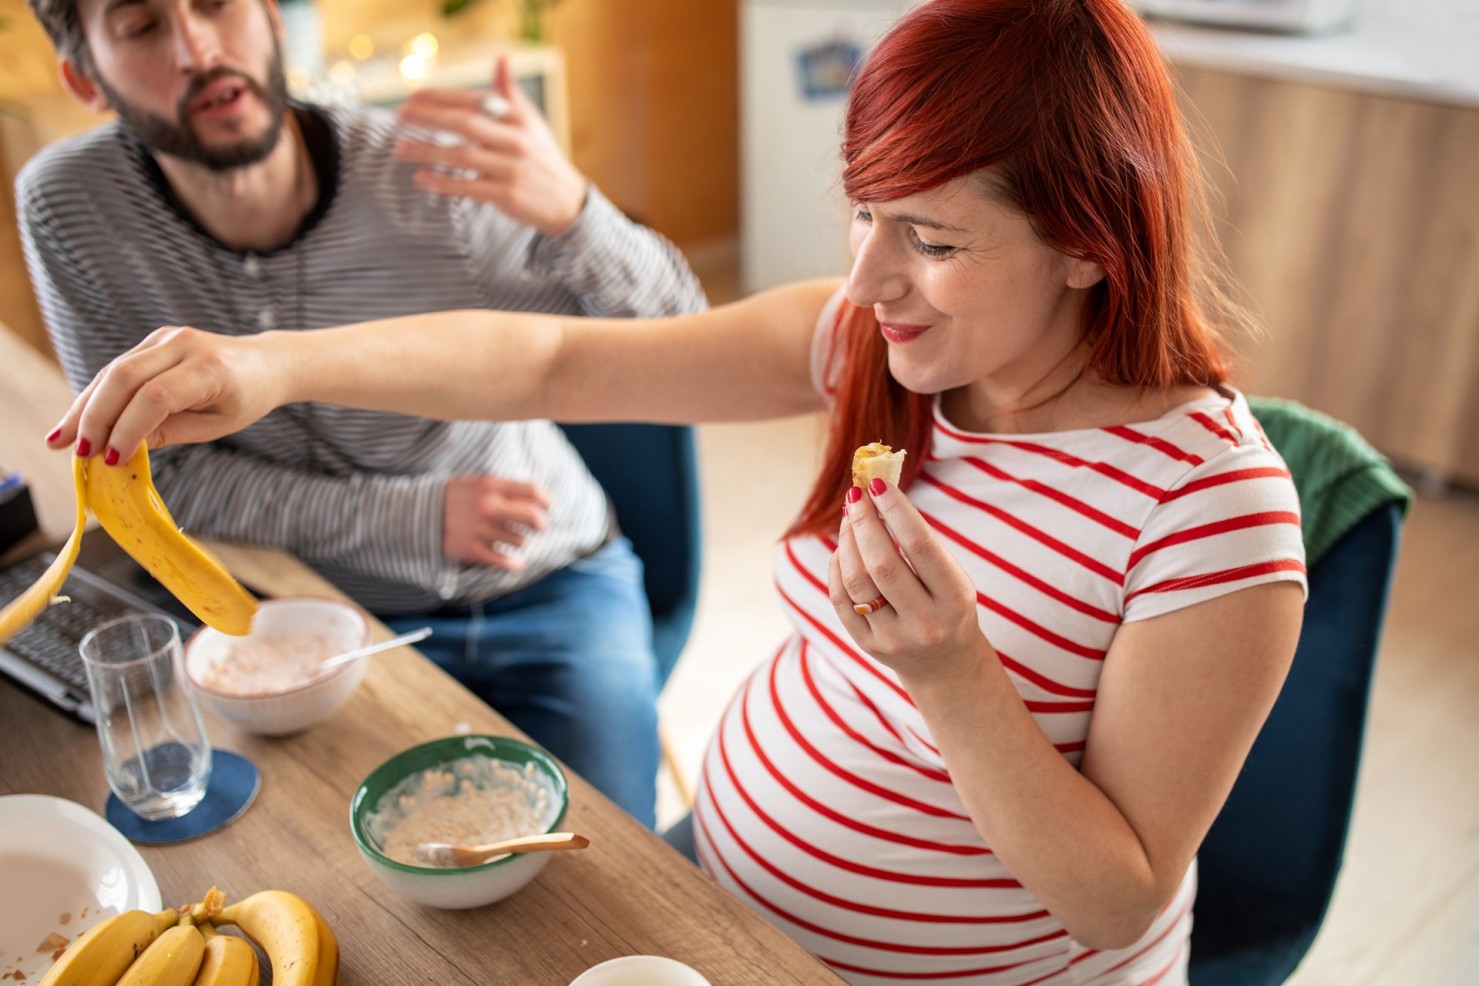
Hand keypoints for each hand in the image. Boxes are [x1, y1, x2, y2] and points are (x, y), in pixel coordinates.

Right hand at [45, 326, 285, 460]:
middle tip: (77, 453)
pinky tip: (76, 422)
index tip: (110, 460)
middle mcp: (183, 345)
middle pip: (124, 378)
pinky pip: (118, 368)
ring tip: (60, 441)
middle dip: (95, 418)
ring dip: (84, 408)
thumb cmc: (246, 398)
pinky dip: (96, 396)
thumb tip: (120, 448)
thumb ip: (170, 432)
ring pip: (112, 371)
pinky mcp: (153, 340)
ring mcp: (165, 338)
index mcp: (210, 368)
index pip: (156, 397)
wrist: (266, 362)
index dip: (127, 429)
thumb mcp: (216, 425)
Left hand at [394, 56, 587, 237]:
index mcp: (519, 120)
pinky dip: (443, 183)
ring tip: (400, 149)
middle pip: (465, 125)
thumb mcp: (532, 123)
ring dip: (427, 152)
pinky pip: (468, 187)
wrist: (568, 203)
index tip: (412, 97)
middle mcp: (516, 141)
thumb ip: (510, 94)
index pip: (474, 101)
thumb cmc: (543, 159)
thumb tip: (500, 59)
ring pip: (462, 156)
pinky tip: (421, 178)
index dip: (441, 97)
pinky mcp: (506, 196)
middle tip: (398, 117)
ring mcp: (511, 169)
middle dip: (428, 119)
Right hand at [442, 475, 552, 571]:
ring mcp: (480, 529)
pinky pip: (505, 561)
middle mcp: (488, 507)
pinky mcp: (471, 550)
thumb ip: (506, 489)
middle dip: (542, 524)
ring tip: (505, 537)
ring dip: (518, 541)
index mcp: (490, 486)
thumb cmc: (456, 498)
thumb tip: (541, 500)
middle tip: (540, 527)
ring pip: (520, 541)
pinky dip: (514, 563)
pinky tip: (515, 562)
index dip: (546, 501)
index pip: (534, 491)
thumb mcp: (479, 483)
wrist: (418, 514)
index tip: (547, 507)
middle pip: (534, 518)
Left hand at [828, 479, 984, 681]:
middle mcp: (925, 622)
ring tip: (850, 517)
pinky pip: (841, 599)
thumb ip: (920, 543)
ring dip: (847, 540)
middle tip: (856, 495)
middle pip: (882, 563)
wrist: (945, 665)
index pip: (920, 545)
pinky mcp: (867, 644)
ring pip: (856, 581)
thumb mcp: (952, 577)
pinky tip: (844, 547)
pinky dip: (838, 566)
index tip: (877, 483)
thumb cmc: (948, 606)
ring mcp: (893, 637)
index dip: (895, 510)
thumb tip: (878, 493)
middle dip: (864, 522)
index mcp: (955, 599)